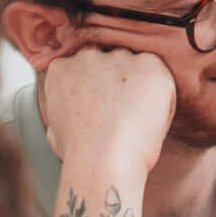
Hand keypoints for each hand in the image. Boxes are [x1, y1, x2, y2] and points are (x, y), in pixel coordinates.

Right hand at [34, 44, 177, 188]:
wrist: (104, 159)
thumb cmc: (80, 153)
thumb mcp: (55, 129)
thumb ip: (62, 109)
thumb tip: (67, 115)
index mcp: (61, 70)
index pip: (82, 64)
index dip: (96, 84)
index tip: (103, 100)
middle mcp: (88, 57)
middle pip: (109, 59)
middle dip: (117, 78)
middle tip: (123, 108)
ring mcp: (119, 58)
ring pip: (135, 64)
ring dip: (139, 83)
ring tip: (138, 115)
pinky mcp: (149, 65)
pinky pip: (159, 72)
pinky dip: (160, 90)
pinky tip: (151, 112)